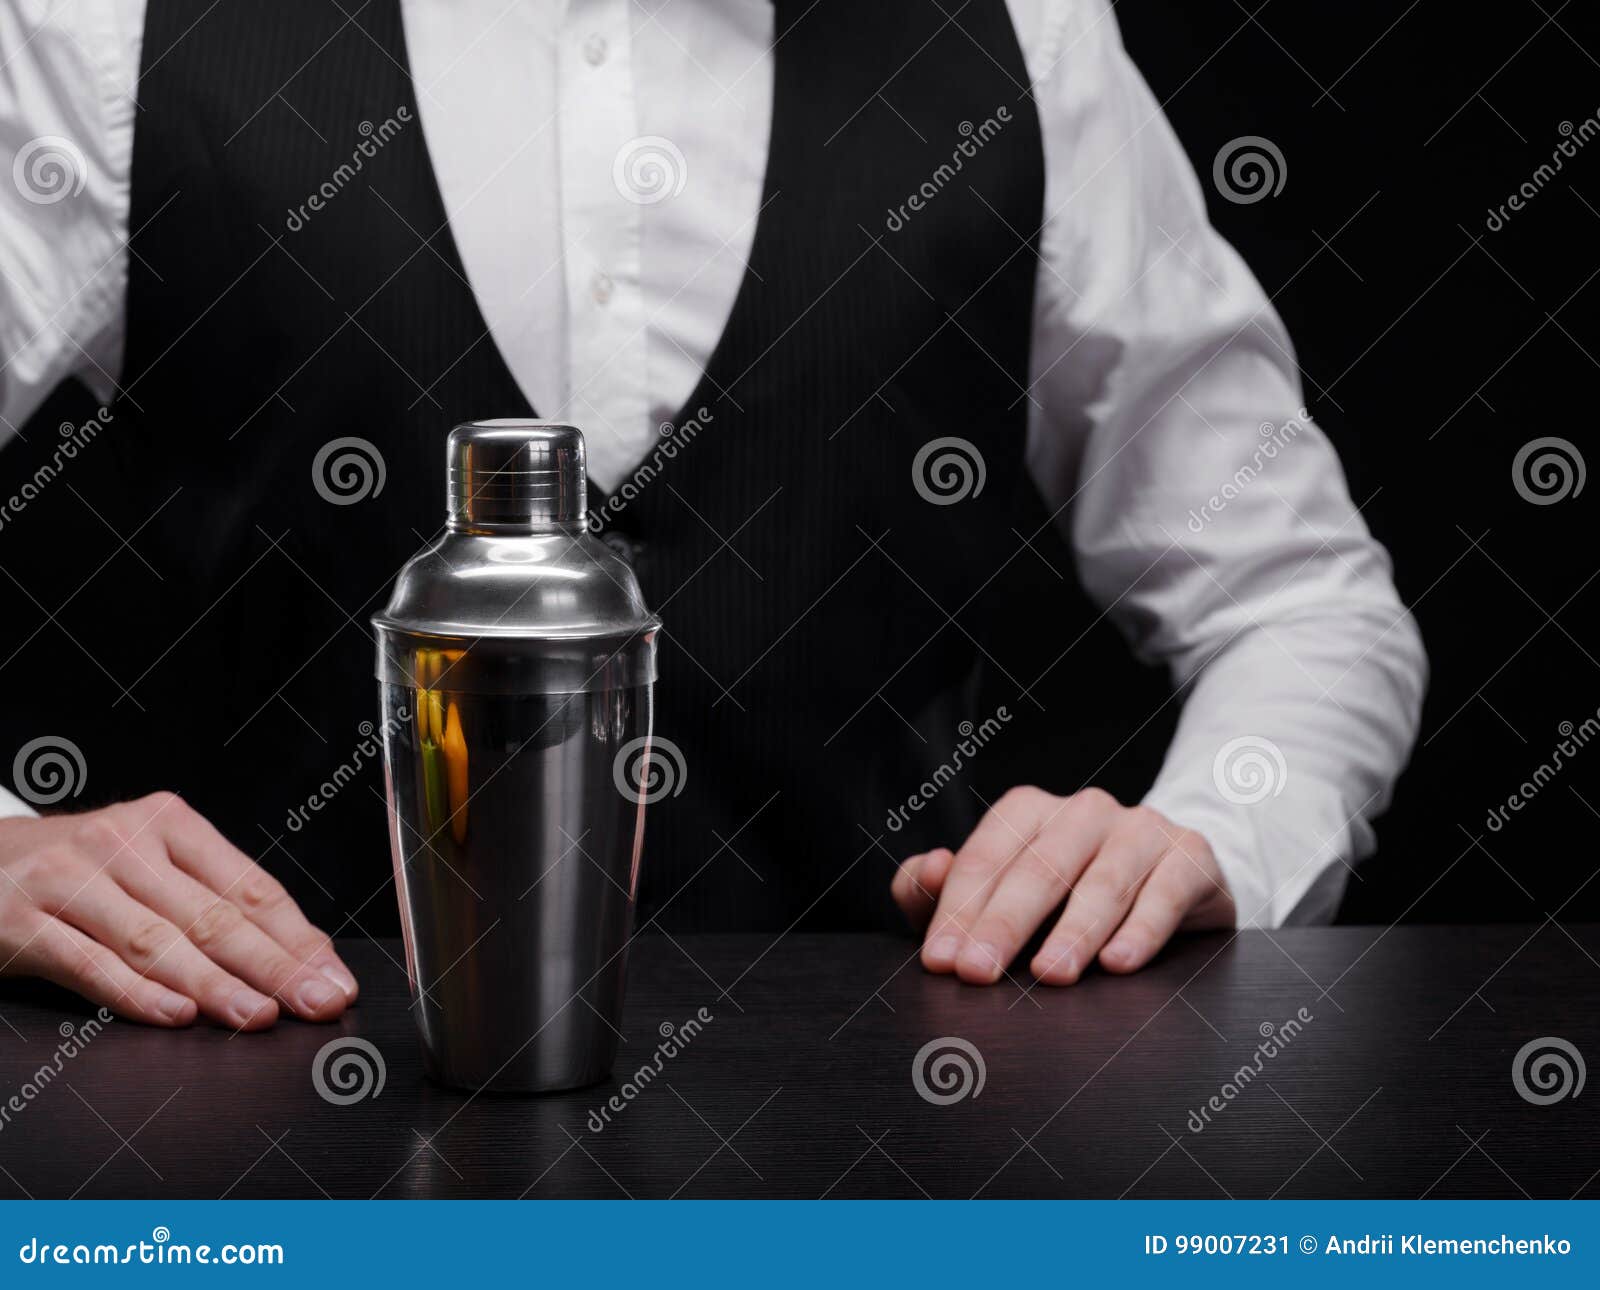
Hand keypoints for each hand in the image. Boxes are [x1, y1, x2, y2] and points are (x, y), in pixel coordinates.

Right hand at [0, 792, 357, 1028]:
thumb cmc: (78, 871)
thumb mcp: (146, 865)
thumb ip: (211, 902)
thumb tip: (300, 955)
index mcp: (169, 823)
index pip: (249, 887)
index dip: (297, 938)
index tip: (334, 978)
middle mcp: (124, 842)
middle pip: (213, 915)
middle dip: (274, 966)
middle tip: (317, 1002)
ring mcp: (71, 879)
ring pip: (157, 940)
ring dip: (216, 984)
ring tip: (259, 1016)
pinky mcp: (22, 920)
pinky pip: (89, 963)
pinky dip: (137, 993)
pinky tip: (177, 1014)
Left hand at [891, 787, 1233, 983]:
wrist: (1172, 883)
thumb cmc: (1068, 899)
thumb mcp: (1001, 896)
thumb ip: (945, 890)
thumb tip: (927, 870)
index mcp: (1029, 811)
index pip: (986, 858)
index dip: (958, 910)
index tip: (940, 961)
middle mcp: (1084, 811)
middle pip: (1038, 867)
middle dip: (1003, 923)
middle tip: (977, 973)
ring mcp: (1141, 829)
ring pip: (1103, 880)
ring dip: (1074, 932)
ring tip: (1049, 975)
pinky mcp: (1190, 856)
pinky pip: (1165, 892)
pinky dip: (1142, 930)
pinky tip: (1119, 963)